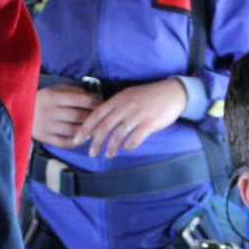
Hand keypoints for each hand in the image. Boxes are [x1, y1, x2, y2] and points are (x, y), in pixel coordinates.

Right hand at [33, 85, 100, 146]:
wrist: (16, 111)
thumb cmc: (40, 99)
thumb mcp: (52, 90)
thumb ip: (70, 91)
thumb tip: (90, 95)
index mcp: (53, 97)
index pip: (79, 100)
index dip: (94, 102)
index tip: (102, 104)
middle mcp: (51, 111)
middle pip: (79, 116)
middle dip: (93, 117)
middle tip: (103, 119)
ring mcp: (49, 126)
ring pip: (74, 130)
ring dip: (88, 131)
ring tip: (96, 130)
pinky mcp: (46, 138)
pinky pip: (65, 143)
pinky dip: (76, 143)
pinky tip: (83, 139)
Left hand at [73, 79, 187, 157]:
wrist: (171, 93)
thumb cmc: (149, 97)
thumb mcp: (129, 96)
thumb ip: (116, 107)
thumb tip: (102, 123)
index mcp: (118, 99)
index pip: (97, 114)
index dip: (86, 127)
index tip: (77, 139)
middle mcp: (125, 106)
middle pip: (105, 126)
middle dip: (96, 141)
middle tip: (90, 153)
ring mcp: (137, 114)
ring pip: (119, 134)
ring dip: (112, 147)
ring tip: (108, 155)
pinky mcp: (150, 123)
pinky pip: (136, 137)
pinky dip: (129, 146)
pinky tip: (127, 150)